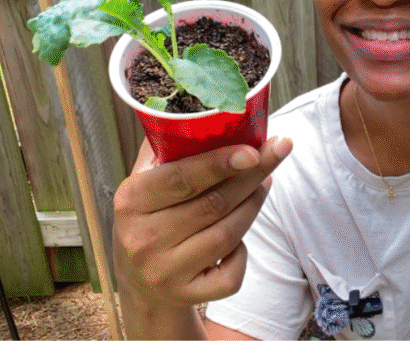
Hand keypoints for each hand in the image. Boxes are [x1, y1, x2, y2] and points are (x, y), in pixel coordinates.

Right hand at [113, 136, 292, 307]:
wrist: (138, 282)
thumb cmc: (150, 217)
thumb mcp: (144, 184)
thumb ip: (167, 151)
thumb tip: (206, 112)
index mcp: (131, 201)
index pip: (181, 178)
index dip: (219, 162)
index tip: (253, 149)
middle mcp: (143, 238)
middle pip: (213, 203)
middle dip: (252, 175)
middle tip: (278, 150)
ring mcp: (164, 271)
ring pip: (228, 235)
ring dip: (254, 204)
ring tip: (265, 180)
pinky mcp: (186, 296)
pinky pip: (232, 273)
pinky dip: (243, 252)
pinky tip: (241, 235)